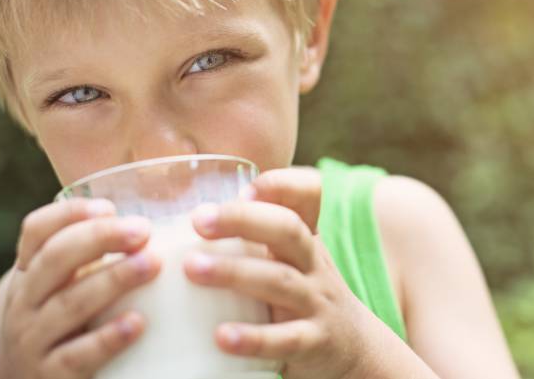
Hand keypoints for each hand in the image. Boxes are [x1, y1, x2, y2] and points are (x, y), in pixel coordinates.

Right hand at [0, 198, 160, 378]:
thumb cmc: (54, 332)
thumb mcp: (54, 292)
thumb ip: (83, 260)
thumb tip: (143, 225)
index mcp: (27, 274)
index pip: (36, 231)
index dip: (70, 213)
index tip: (109, 206)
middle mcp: (23, 303)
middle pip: (55, 258)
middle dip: (100, 238)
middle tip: (143, 230)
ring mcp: (33, 340)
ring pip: (70, 304)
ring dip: (113, 280)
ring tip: (152, 264)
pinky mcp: (50, 376)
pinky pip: (79, 355)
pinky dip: (108, 338)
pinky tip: (137, 323)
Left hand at [185, 167, 374, 378]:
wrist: (355, 349)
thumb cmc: (303, 297)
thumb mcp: (290, 261)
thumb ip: (251, 239)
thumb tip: (177, 224)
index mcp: (303, 239)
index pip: (308, 194)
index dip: (281, 184)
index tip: (245, 187)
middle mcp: (313, 264)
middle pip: (288, 229)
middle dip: (243, 219)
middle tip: (199, 221)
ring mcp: (317, 302)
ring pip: (280, 280)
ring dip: (234, 272)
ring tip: (193, 269)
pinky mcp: (314, 342)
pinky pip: (286, 339)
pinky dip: (254, 338)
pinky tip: (222, 336)